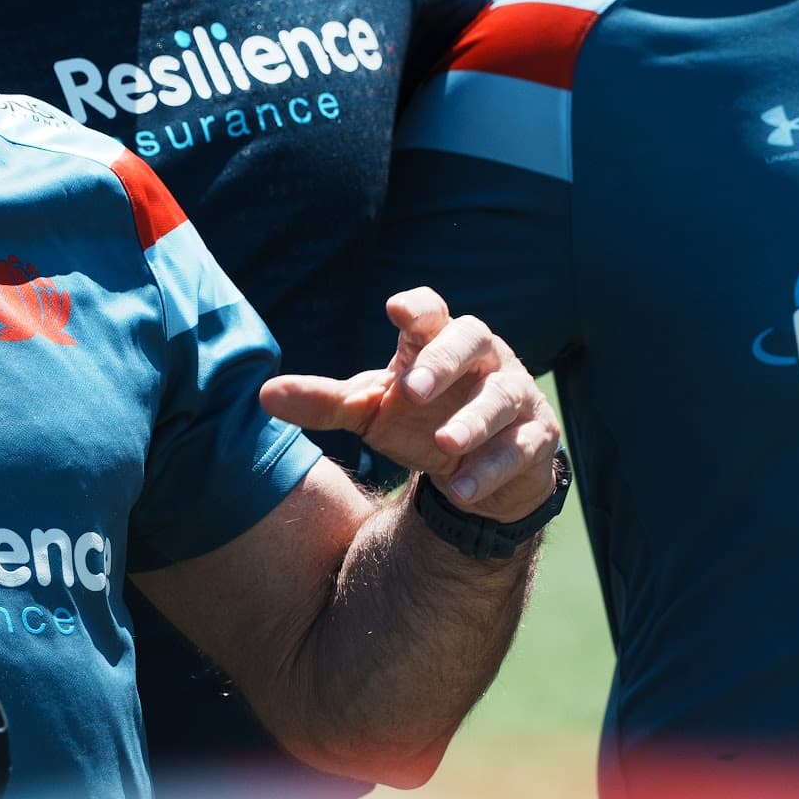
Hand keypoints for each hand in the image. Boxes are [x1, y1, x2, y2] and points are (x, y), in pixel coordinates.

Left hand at [260, 290, 561, 522]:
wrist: (474, 472)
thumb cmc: (418, 421)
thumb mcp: (369, 410)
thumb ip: (323, 401)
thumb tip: (264, 395)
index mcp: (436, 341)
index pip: (431, 311)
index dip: (417, 308)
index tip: (395, 310)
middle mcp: (481, 359)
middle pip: (472, 340)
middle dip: (444, 360)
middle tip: (413, 387)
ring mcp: (513, 396)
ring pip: (503, 396)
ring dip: (474, 420)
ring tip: (444, 444)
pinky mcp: (534, 438)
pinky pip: (520, 448)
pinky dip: (492, 468)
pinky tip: (460, 490)